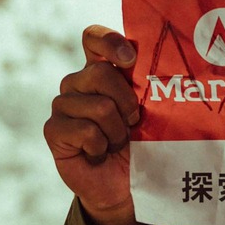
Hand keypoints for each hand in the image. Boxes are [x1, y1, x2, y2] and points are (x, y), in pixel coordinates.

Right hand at [44, 25, 146, 224]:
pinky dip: (100, 147)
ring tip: (116, 143)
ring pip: (98, 106)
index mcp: (101, 69)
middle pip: (100, 73)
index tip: (130, 58)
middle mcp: (78, 82)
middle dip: (126, 102)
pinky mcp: (54, 130)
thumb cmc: (140, 144)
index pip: (93, 38)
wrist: (124, 186)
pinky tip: (98, 154)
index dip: (109, 41)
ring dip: (117, 131)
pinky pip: (84, 130)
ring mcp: (62, 105)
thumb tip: (170, 68)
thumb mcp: (149, 111)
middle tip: (133, 123)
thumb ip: (148, 87)